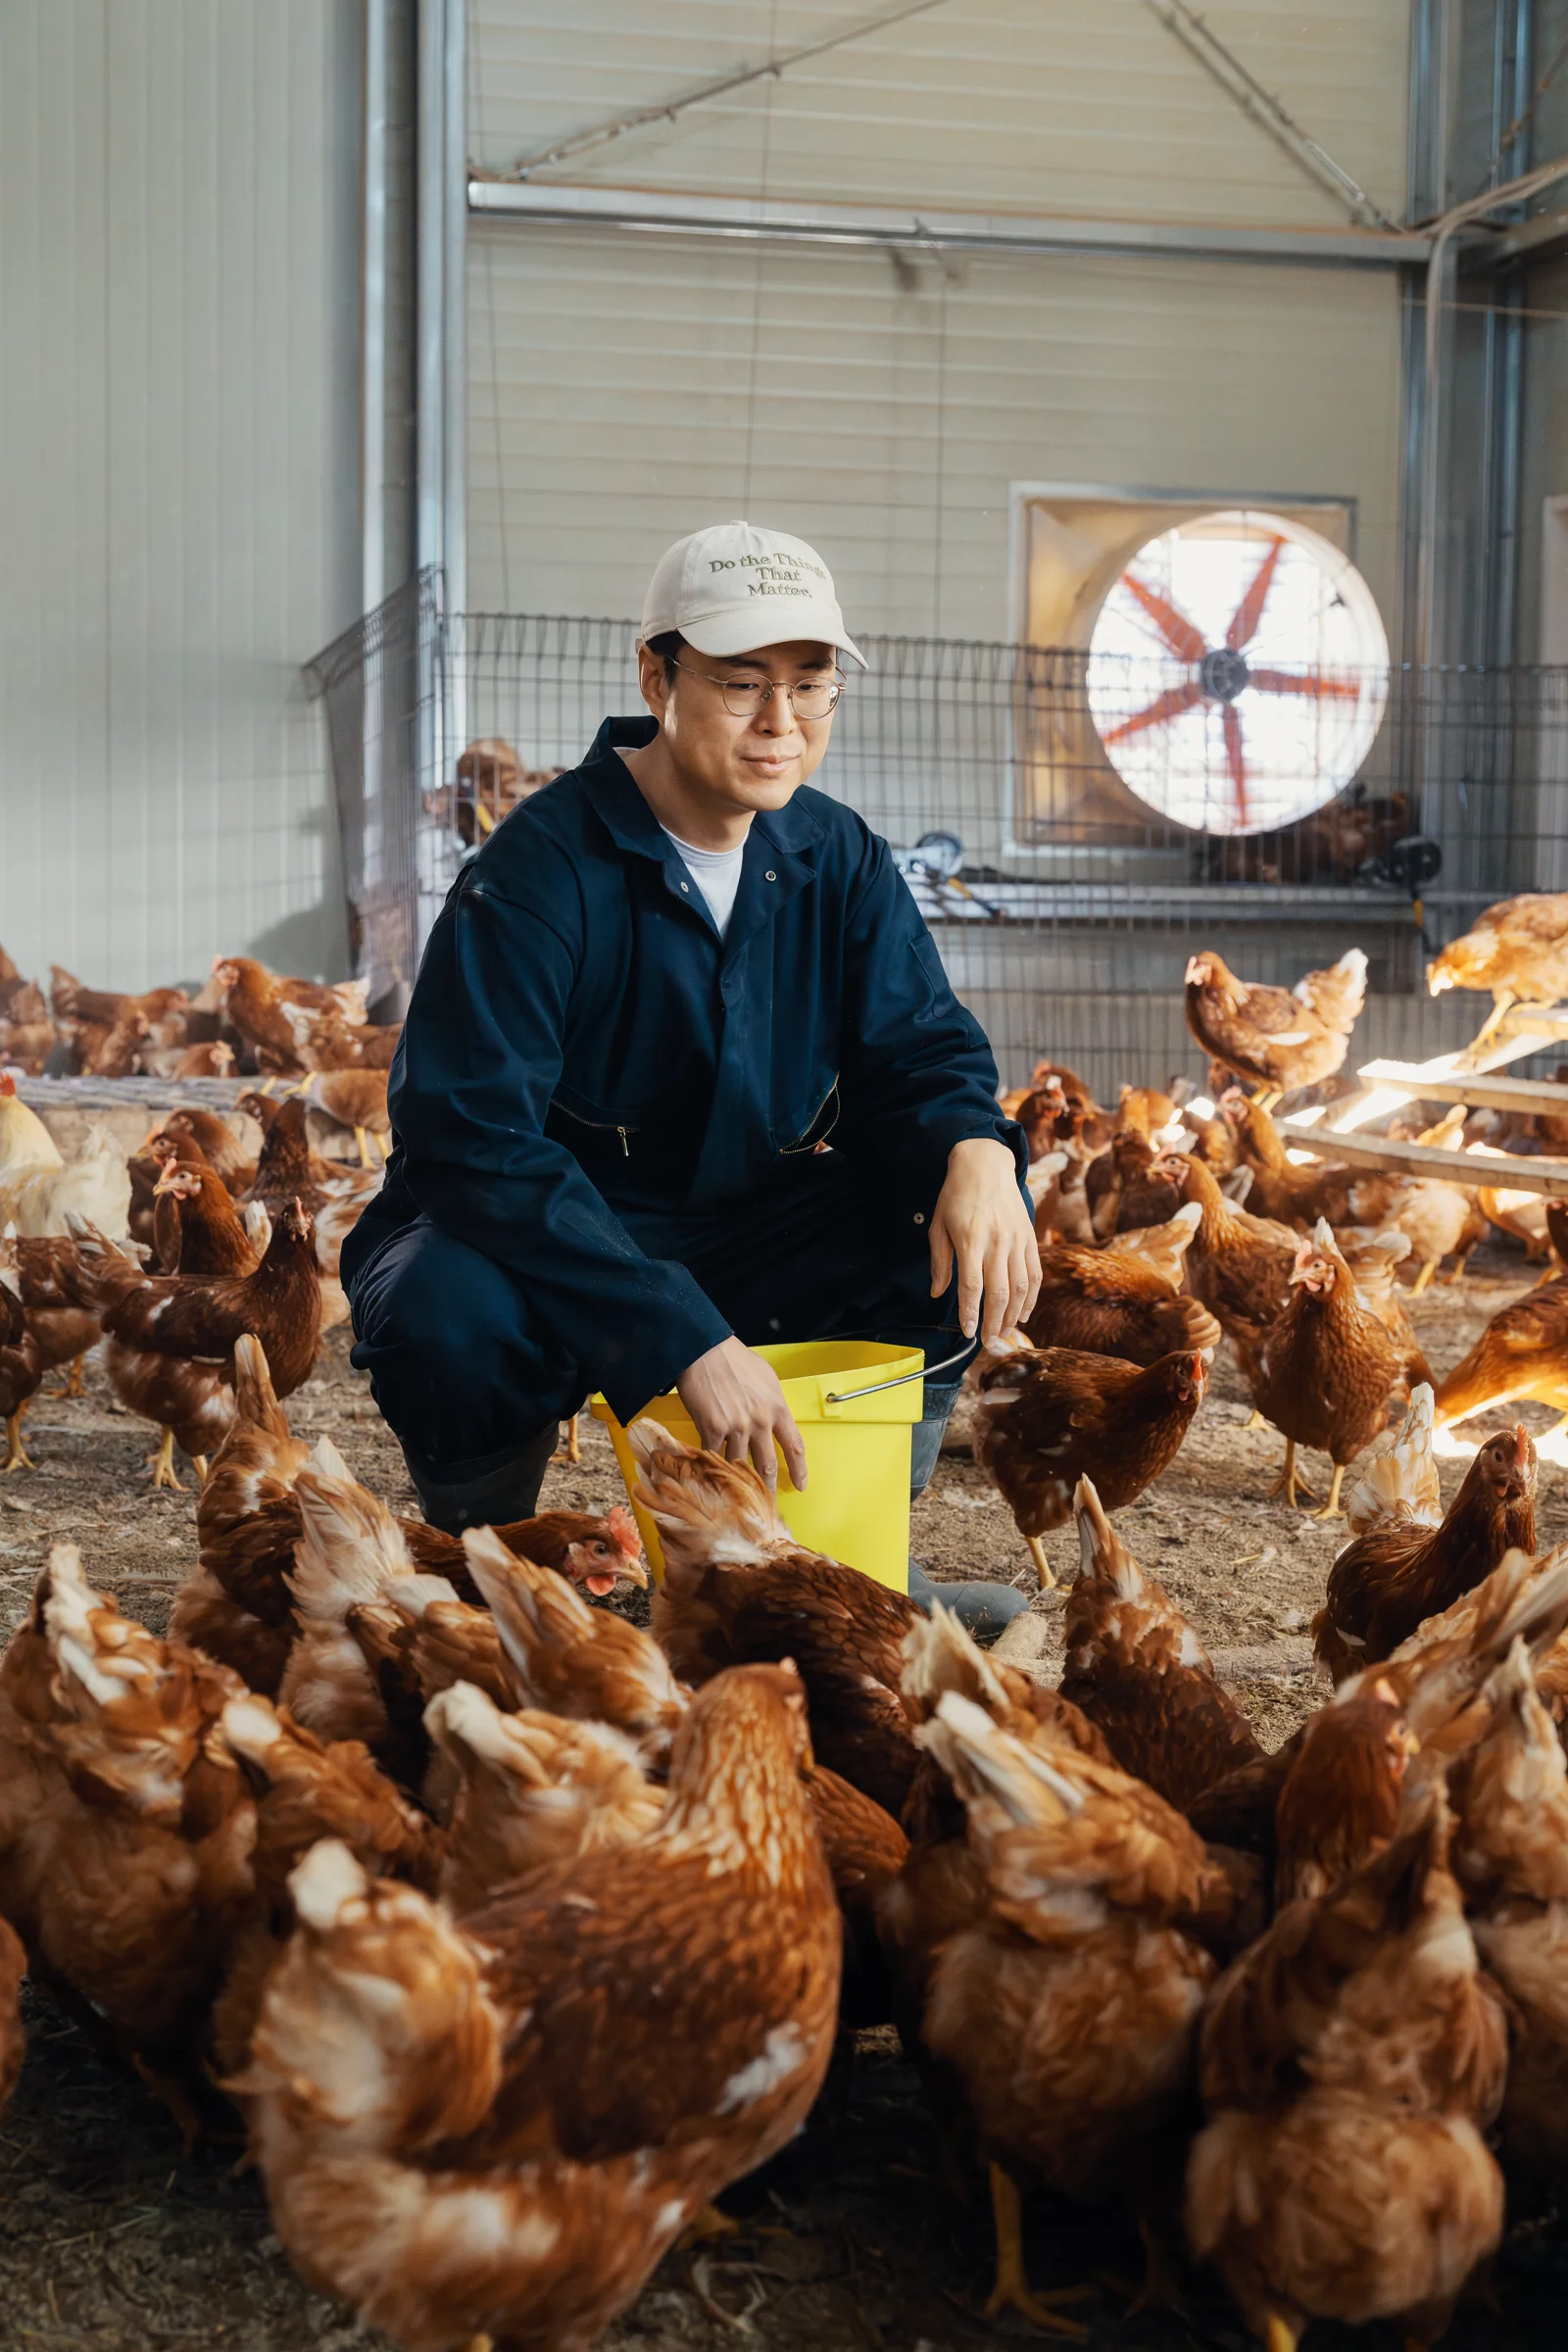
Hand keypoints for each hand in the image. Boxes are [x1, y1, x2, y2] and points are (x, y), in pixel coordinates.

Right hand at [677, 1335, 808, 1492]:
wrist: (705, 1351)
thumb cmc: (735, 1359)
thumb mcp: (766, 1378)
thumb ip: (772, 1401)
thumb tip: (772, 1416)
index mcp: (777, 1408)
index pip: (794, 1445)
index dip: (799, 1469)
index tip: (800, 1485)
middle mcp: (760, 1421)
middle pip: (768, 1464)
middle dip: (768, 1486)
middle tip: (767, 1501)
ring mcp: (736, 1426)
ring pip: (740, 1464)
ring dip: (739, 1482)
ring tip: (737, 1495)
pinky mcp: (712, 1428)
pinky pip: (715, 1455)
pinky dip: (713, 1465)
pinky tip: (712, 1475)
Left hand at [929, 1137, 1040, 1343]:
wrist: (985, 1163)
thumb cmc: (956, 1195)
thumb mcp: (938, 1225)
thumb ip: (940, 1262)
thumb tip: (939, 1293)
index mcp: (970, 1240)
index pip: (972, 1286)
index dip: (971, 1314)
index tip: (969, 1332)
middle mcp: (997, 1242)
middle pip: (999, 1293)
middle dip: (994, 1323)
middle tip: (988, 1341)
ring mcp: (1017, 1240)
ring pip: (1021, 1287)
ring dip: (1014, 1315)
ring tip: (1005, 1332)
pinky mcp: (1030, 1237)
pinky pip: (1035, 1274)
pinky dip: (1032, 1297)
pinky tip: (1025, 1313)